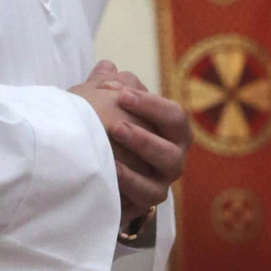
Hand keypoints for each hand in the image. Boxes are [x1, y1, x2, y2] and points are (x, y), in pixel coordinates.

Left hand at [74, 61, 190, 225]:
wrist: (92, 177)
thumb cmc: (101, 135)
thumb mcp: (100, 108)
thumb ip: (105, 87)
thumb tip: (107, 67)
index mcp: (170, 131)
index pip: (175, 115)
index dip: (151, 104)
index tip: (122, 94)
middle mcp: (173, 155)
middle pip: (179, 140)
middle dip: (150, 125)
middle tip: (117, 121)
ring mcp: (162, 181)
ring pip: (169, 165)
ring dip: (144, 147)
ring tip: (115, 135)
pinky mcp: (146, 203)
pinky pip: (147, 194)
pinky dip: (130, 180)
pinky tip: (110, 167)